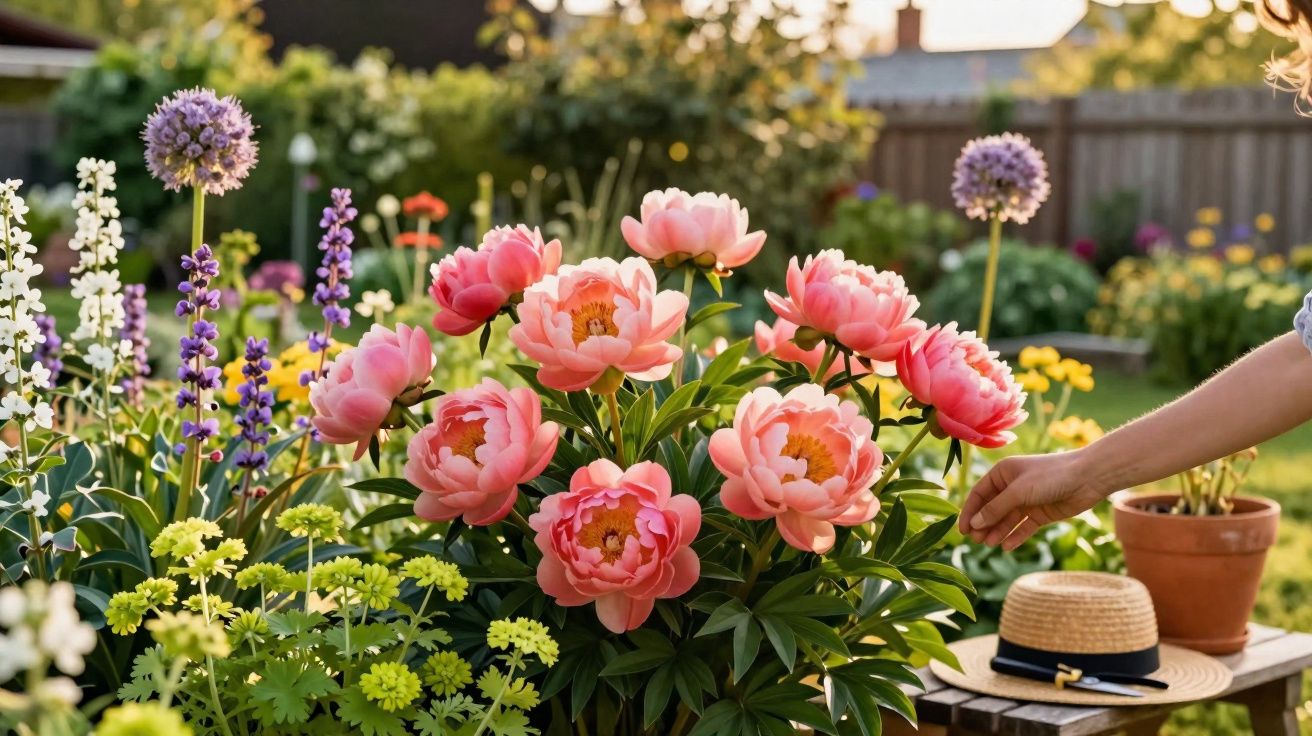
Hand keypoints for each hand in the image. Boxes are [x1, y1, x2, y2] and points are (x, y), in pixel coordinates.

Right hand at [958, 451, 1109, 549]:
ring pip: (1006, 520)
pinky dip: (1015, 537)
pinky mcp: (1040, 514)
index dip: (970, 512)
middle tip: (976, 541)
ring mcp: (1027, 501)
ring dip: (997, 532)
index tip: (963, 531)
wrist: (1087, 478)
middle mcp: (1012, 486)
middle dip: (983, 525)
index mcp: (1003, 473)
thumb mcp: (1018, 491)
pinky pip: (1023, 528)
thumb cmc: (1050, 476)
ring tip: (989, 545)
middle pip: (991, 509)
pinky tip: (1006, 547)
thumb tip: (975, 524)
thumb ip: (996, 509)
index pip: (979, 494)